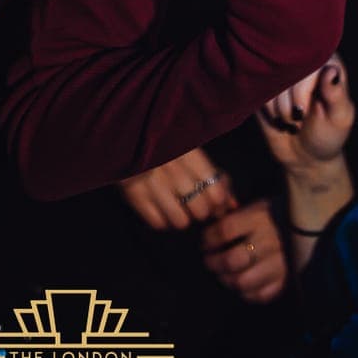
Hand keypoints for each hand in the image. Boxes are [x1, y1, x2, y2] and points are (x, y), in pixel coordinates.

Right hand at [117, 147, 236, 230]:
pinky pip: (159, 224)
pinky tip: (160, 207)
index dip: (218, 202)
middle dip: (201, 211)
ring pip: (181, 221)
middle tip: (193, 202)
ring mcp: (152, 183)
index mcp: (188, 152)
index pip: (216, 192)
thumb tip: (232, 204)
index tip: (214, 199)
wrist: (124, 133)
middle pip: (201, 210)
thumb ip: (214, 175)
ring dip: (182, 217)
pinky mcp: (134, 195)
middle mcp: (172, 169)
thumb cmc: (164, 142)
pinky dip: (163, 220)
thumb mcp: (190, 149)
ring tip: (176, 205)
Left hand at [201, 199, 286, 303]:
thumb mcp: (256, 207)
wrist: (308, 227)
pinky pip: (260, 295)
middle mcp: (270, 241)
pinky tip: (240, 284)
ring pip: (243, 281)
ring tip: (222, 274)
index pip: (225, 230)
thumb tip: (209, 225)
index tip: (204, 242)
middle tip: (208, 261)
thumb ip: (234, 215)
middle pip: (232, 260)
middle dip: (213, 263)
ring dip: (226, 280)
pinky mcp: (286, 281)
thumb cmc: (274, 215)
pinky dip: (245, 293)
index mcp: (260, 218)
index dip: (208, 239)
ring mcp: (280, 264)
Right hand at [258, 55, 354, 171]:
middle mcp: (304, 61)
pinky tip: (280, 119)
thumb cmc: (329, 134)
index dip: (303, 89)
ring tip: (294, 121)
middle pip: (287, 69)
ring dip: (282, 109)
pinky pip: (259, 90)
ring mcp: (283, 71)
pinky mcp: (265, 84)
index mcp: (326, 62)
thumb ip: (336, 94)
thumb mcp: (339, 118)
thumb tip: (331, 70)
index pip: (308, 61)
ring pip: (272, 81)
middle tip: (301, 118)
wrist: (305, 156)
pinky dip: (270, 111)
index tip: (308, 111)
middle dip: (292, 101)